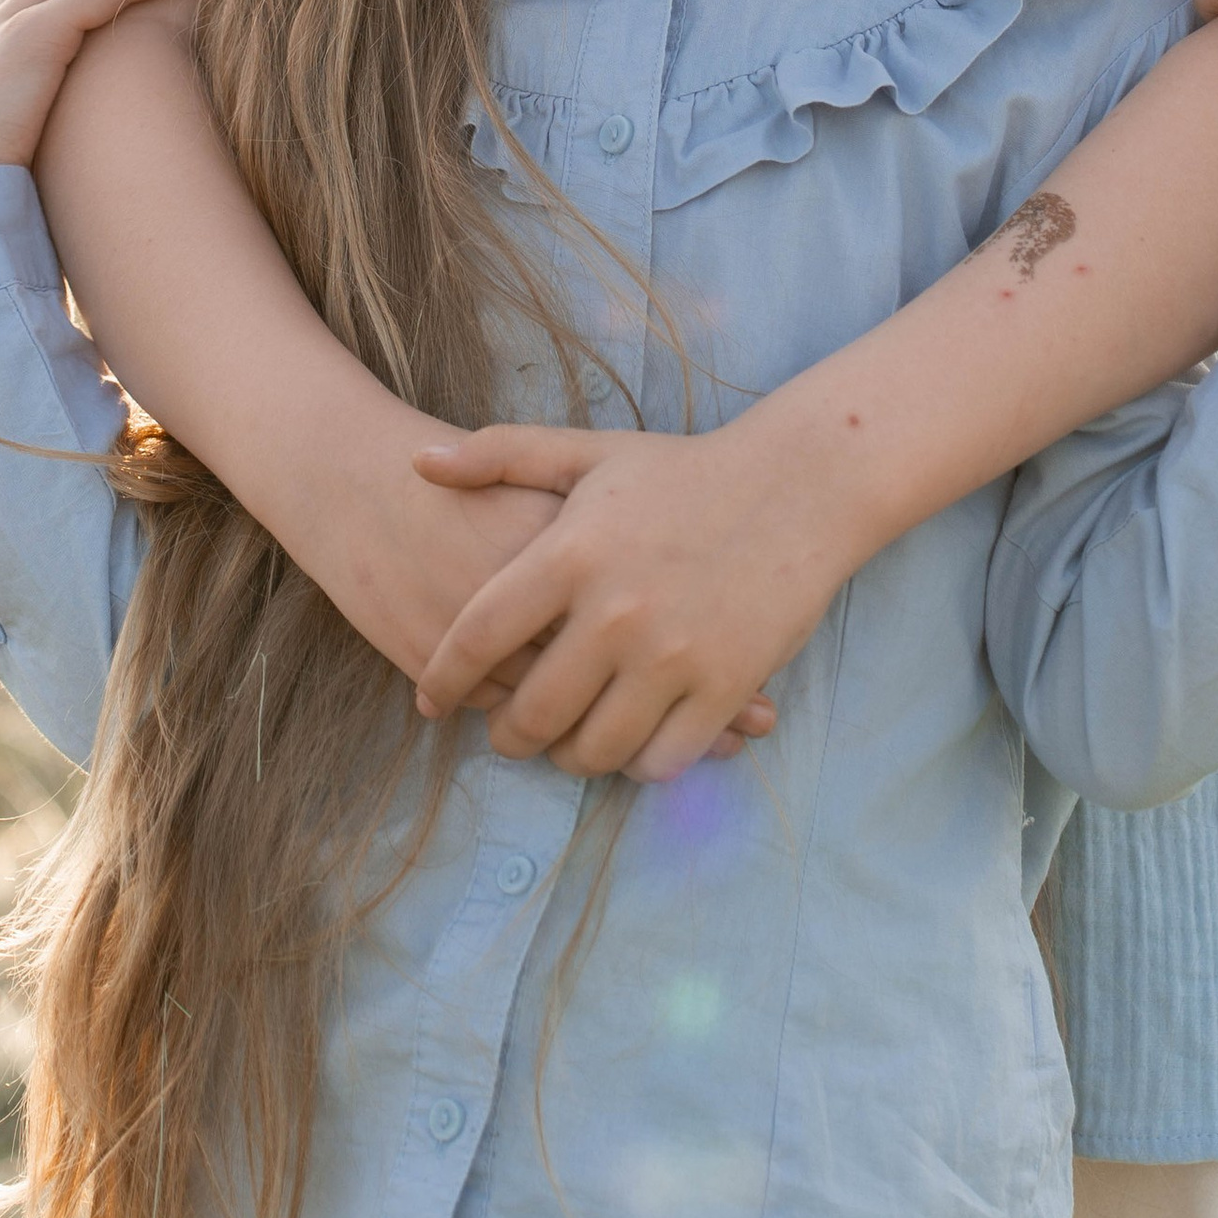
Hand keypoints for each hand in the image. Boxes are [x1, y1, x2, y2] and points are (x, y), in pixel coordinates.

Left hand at [410, 422, 828, 783]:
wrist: (799, 485)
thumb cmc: (684, 471)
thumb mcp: (590, 452)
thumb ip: (501, 455)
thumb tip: (418, 462)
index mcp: (572, 552)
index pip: (480, 636)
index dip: (444, 677)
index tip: (429, 698)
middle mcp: (616, 611)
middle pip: (532, 712)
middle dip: (507, 735)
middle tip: (506, 733)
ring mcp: (673, 656)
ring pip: (593, 749)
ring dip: (569, 757)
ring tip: (565, 744)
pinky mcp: (725, 687)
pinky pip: (661, 760)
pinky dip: (637, 765)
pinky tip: (630, 744)